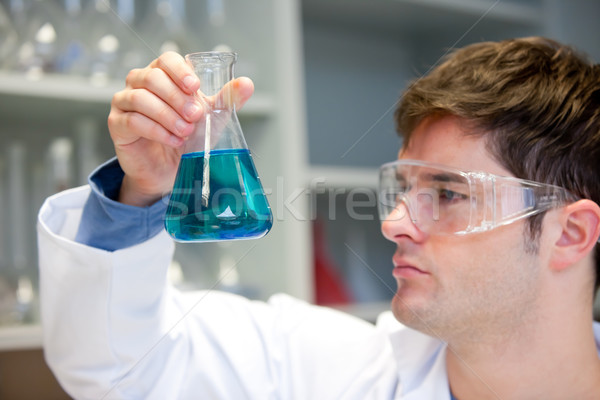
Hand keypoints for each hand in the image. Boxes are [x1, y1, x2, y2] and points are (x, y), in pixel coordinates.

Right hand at [107, 52, 254, 206]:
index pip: (166, 59)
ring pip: (141, 98)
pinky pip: (133, 121)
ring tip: (185, 132)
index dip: (180, 72)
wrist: (171, 170)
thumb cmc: (188, 138)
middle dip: (177, 98)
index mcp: (162, 74)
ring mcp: (125, 102)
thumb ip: (227, 100)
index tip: (196, 87)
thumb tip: (246, 84)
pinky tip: (173, 140)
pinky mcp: (117, 125)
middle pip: (153, 77)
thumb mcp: (212, 118)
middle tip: (195, 116)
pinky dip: (157, 131)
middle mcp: (139, 83)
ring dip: (167, 115)